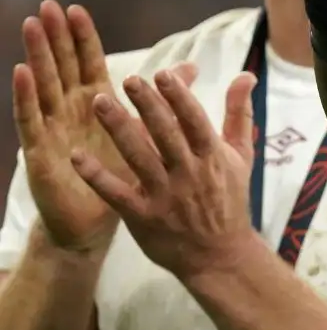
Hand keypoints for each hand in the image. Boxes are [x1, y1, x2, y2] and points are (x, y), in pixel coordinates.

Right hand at [10, 2, 193, 251]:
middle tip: (47, 6)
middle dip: (56, 37)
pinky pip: (32, 121)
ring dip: (38, 56)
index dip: (82, 38)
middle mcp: (72, 112)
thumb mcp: (147, 133)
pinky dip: (27, 96)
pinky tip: (22, 73)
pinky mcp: (41, 152)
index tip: (76, 9)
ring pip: (45, 86)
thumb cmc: (123, 175)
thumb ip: (165, 98)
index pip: (89, 63)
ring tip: (31, 27)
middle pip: (63, 67)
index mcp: (97, 105)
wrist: (99, 222)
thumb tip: (190, 68)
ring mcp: (53, 129)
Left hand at [70, 67, 257, 279]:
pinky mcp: (142, 216)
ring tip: (100, 102)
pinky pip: (115, 193)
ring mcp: (164, 196)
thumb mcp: (241, 156)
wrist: (221, 256)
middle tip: (129, 80)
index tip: (162, 74)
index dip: (179, 97)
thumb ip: (239, 114)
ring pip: (138, 156)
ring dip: (119, 128)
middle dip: (147, 105)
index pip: (194, 120)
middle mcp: (189, 173)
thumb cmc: (229, 200)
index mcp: (212, 156)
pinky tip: (77, 155)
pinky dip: (96, 175)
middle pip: (165, 133)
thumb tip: (246, 74)